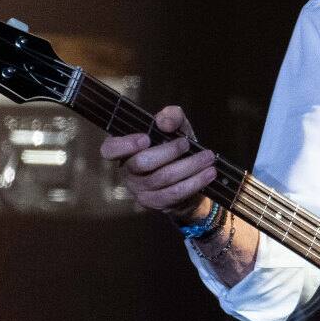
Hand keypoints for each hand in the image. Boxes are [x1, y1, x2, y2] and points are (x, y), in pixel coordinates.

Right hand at [99, 105, 214, 221]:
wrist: (190, 178)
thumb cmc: (176, 148)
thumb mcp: (176, 128)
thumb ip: (171, 117)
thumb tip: (165, 122)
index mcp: (125, 151)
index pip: (110, 149)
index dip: (124, 145)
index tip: (145, 138)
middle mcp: (128, 171)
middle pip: (141, 163)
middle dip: (168, 151)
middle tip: (187, 143)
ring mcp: (140, 190)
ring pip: (162, 178)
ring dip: (189, 166)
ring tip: (208, 157)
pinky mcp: (156, 203)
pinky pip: (175, 193)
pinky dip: (195, 182)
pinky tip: (209, 173)